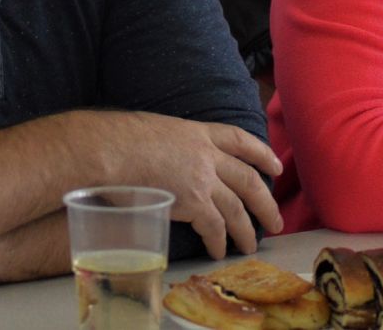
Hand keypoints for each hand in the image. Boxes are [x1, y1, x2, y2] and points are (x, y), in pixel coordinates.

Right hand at [82, 112, 282, 258]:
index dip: (262, 153)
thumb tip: (169, 162)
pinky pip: (214, 226)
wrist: (107, 149)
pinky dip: (219, 241)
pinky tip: (219, 251)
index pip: (240, 139)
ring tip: (250, 246)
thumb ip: (174, 146)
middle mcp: (207, 154)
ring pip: (237, 207)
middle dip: (266, 202)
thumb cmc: (118, 139)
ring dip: (247, 230)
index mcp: (198, 132)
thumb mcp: (157, 131)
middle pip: (248, 179)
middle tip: (276, 221)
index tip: (275, 166)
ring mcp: (202, 178)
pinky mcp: (192, 201)